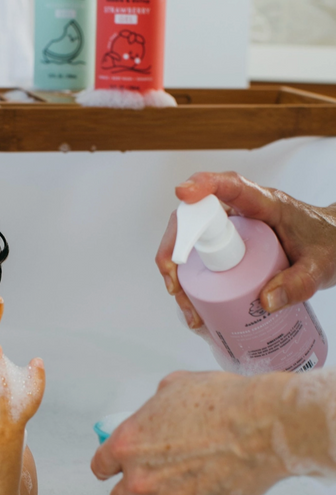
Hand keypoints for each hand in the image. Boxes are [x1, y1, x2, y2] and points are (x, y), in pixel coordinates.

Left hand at [90, 370, 290, 494]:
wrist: (261, 423)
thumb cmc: (220, 400)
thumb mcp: (174, 387)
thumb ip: (154, 407)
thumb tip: (157, 414)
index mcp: (128, 444)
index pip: (101, 467)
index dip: (109, 467)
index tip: (114, 468)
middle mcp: (142, 477)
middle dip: (131, 492)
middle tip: (147, 481)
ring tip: (179, 485)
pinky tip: (207, 482)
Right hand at [156, 172, 335, 329]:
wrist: (331, 247)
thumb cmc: (328, 246)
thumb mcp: (321, 268)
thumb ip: (299, 284)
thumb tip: (265, 302)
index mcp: (265, 204)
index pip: (230, 186)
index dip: (204, 185)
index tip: (183, 192)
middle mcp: (241, 213)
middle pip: (194, 218)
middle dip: (175, 249)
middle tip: (176, 286)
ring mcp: (231, 231)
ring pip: (191, 242)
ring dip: (178, 273)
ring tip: (189, 309)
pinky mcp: (228, 249)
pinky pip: (201, 259)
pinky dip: (190, 283)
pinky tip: (196, 309)